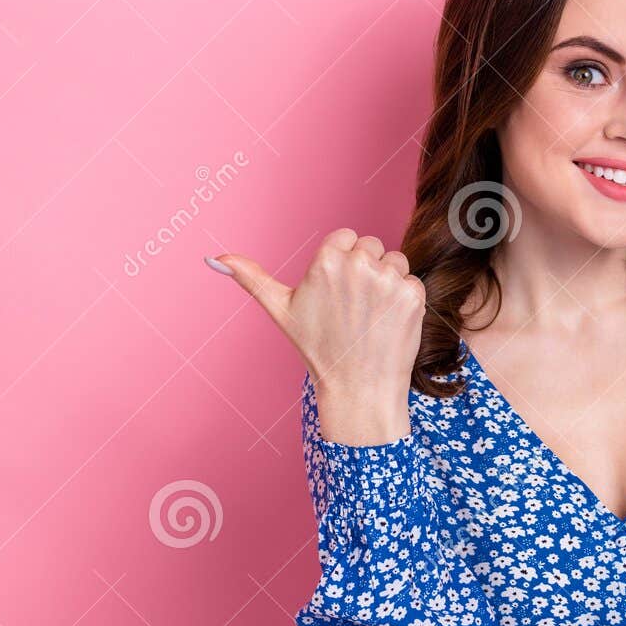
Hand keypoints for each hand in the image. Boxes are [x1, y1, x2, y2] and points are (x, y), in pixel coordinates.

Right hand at [211, 228, 425, 443]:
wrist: (357, 388)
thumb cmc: (318, 348)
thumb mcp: (281, 310)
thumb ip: (250, 277)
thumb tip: (213, 258)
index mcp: (325, 260)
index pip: (346, 237)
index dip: (342, 264)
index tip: (338, 293)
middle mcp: (358, 264)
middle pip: (371, 246)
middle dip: (366, 270)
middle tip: (354, 308)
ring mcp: (388, 280)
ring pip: (395, 261)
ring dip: (387, 283)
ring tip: (371, 316)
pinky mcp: (412, 295)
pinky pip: (412, 281)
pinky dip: (404, 300)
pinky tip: (388, 323)